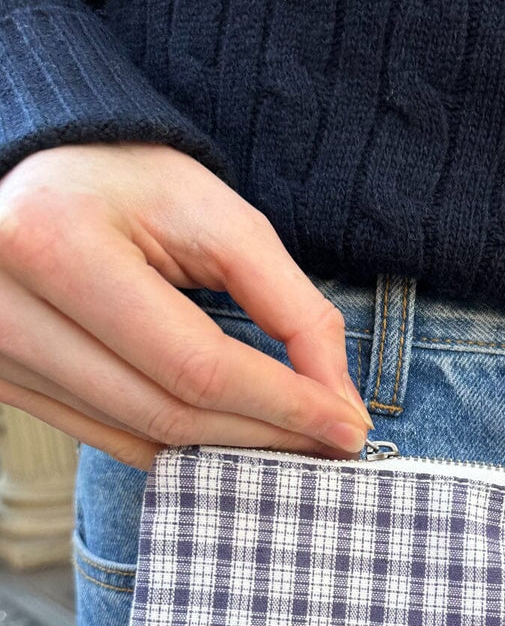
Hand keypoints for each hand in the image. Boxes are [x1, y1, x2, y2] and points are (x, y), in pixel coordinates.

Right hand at [0, 143, 373, 468]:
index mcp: (59, 246)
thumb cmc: (129, 182)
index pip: (195, 365)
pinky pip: (107, 440)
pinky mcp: (2, 380)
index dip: (282, 406)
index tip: (348, 427)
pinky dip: (176, 448)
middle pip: (167, 413)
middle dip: (264, 436)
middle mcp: (9, 308)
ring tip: (289, 442)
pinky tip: (226, 435)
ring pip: (138, 439)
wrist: (33, 173)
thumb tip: (340, 405)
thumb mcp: (220, 218)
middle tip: (329, 442)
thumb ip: (292, 308)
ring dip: (226, 452)